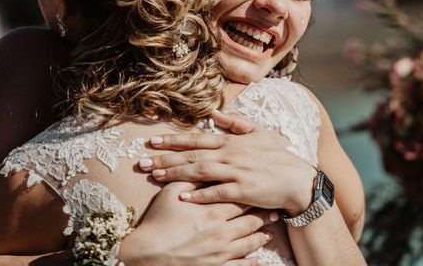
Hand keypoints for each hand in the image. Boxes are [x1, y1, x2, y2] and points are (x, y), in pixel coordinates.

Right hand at [122, 182, 277, 265]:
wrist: (148, 253)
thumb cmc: (159, 220)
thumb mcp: (172, 193)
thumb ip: (191, 178)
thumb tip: (203, 165)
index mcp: (213, 211)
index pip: (240, 199)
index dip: (253, 195)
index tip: (264, 190)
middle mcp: (221, 232)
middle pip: (249, 221)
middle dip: (262, 215)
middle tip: (274, 210)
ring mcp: (220, 252)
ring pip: (248, 243)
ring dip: (260, 237)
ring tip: (269, 232)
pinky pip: (240, 265)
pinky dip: (251, 262)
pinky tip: (258, 259)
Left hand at [138, 111, 316, 216]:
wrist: (297, 180)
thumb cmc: (277, 157)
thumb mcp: (259, 132)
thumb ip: (236, 122)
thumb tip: (215, 112)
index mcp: (231, 141)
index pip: (196, 138)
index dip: (173, 140)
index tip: (152, 141)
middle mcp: (230, 155)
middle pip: (191, 155)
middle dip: (165, 158)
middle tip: (142, 161)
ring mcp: (236, 173)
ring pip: (199, 171)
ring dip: (175, 174)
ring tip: (154, 176)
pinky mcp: (242, 191)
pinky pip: (216, 193)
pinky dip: (199, 195)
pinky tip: (182, 196)